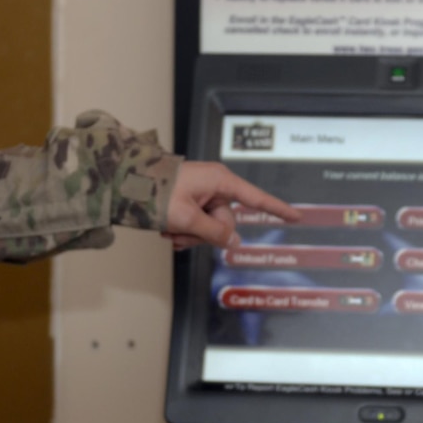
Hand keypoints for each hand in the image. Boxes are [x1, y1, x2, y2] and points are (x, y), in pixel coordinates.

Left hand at [162, 161, 298, 249]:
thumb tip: (234, 241)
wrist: (124, 184)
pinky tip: (167, 231)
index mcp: (219, 181)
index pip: (256, 198)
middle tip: (178, 232)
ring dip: (189, 235)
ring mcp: (201, 194)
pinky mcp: (190, 202)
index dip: (277, 209)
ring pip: (208, 228)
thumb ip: (214, 232)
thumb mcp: (186, 218)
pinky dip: (183, 232)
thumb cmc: (154, 193)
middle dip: (204, 234)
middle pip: (226, 222)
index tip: (297, 217)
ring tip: (168, 231)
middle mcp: (214, 186)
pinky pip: (196, 225)